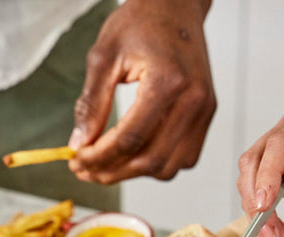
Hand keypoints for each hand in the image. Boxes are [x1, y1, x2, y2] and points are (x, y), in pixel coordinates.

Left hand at [68, 0, 214, 183]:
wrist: (175, 4)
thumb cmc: (140, 22)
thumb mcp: (104, 57)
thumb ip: (91, 104)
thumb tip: (80, 145)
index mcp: (168, 81)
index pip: (129, 139)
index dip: (99, 157)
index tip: (76, 161)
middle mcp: (193, 100)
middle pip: (150, 160)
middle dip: (113, 172)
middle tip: (85, 170)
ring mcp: (204, 110)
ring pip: (168, 167)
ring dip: (134, 173)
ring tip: (106, 163)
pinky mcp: (207, 115)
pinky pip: (183, 158)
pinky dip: (156, 164)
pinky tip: (133, 153)